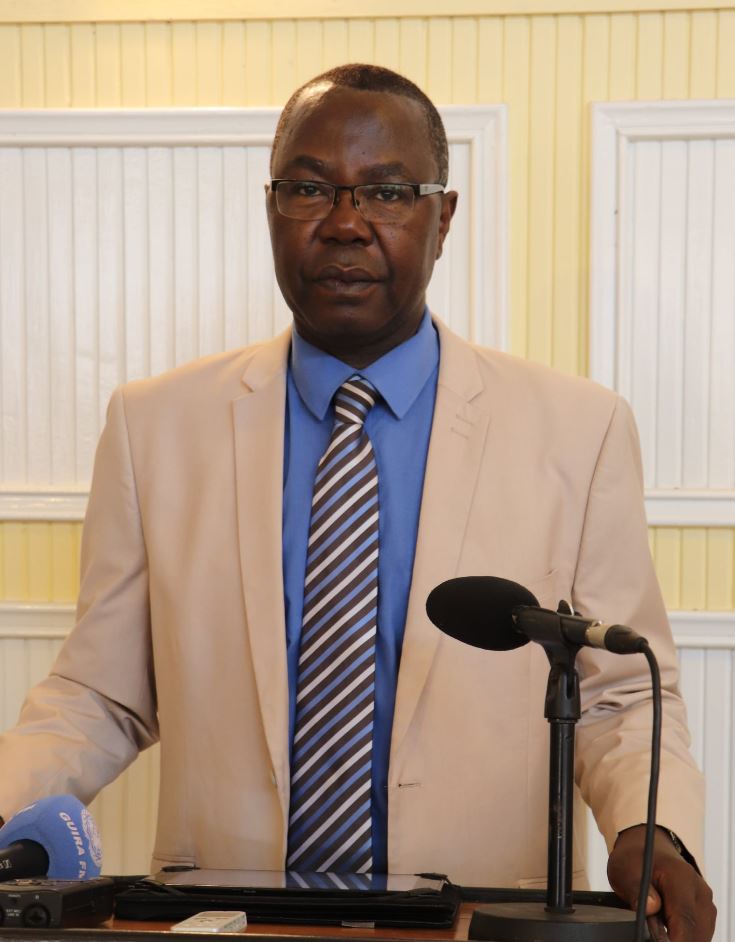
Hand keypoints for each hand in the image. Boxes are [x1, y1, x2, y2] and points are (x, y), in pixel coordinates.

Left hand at [607, 825, 715, 940]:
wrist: (648, 848)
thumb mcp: (625, 868)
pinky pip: (699, 932)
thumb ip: (636, 888)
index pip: (685, 919)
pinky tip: (669, 931)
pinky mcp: (705, 912)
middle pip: (695, 932)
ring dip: (680, 937)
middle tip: (654, 937)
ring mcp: (705, 902)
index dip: (676, 940)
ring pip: (699, 935)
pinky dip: (684, 935)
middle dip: (676, 940)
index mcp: (681, 877)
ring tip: (659, 928)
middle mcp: (699, 891)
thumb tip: (650, 908)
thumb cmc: (637, 858)